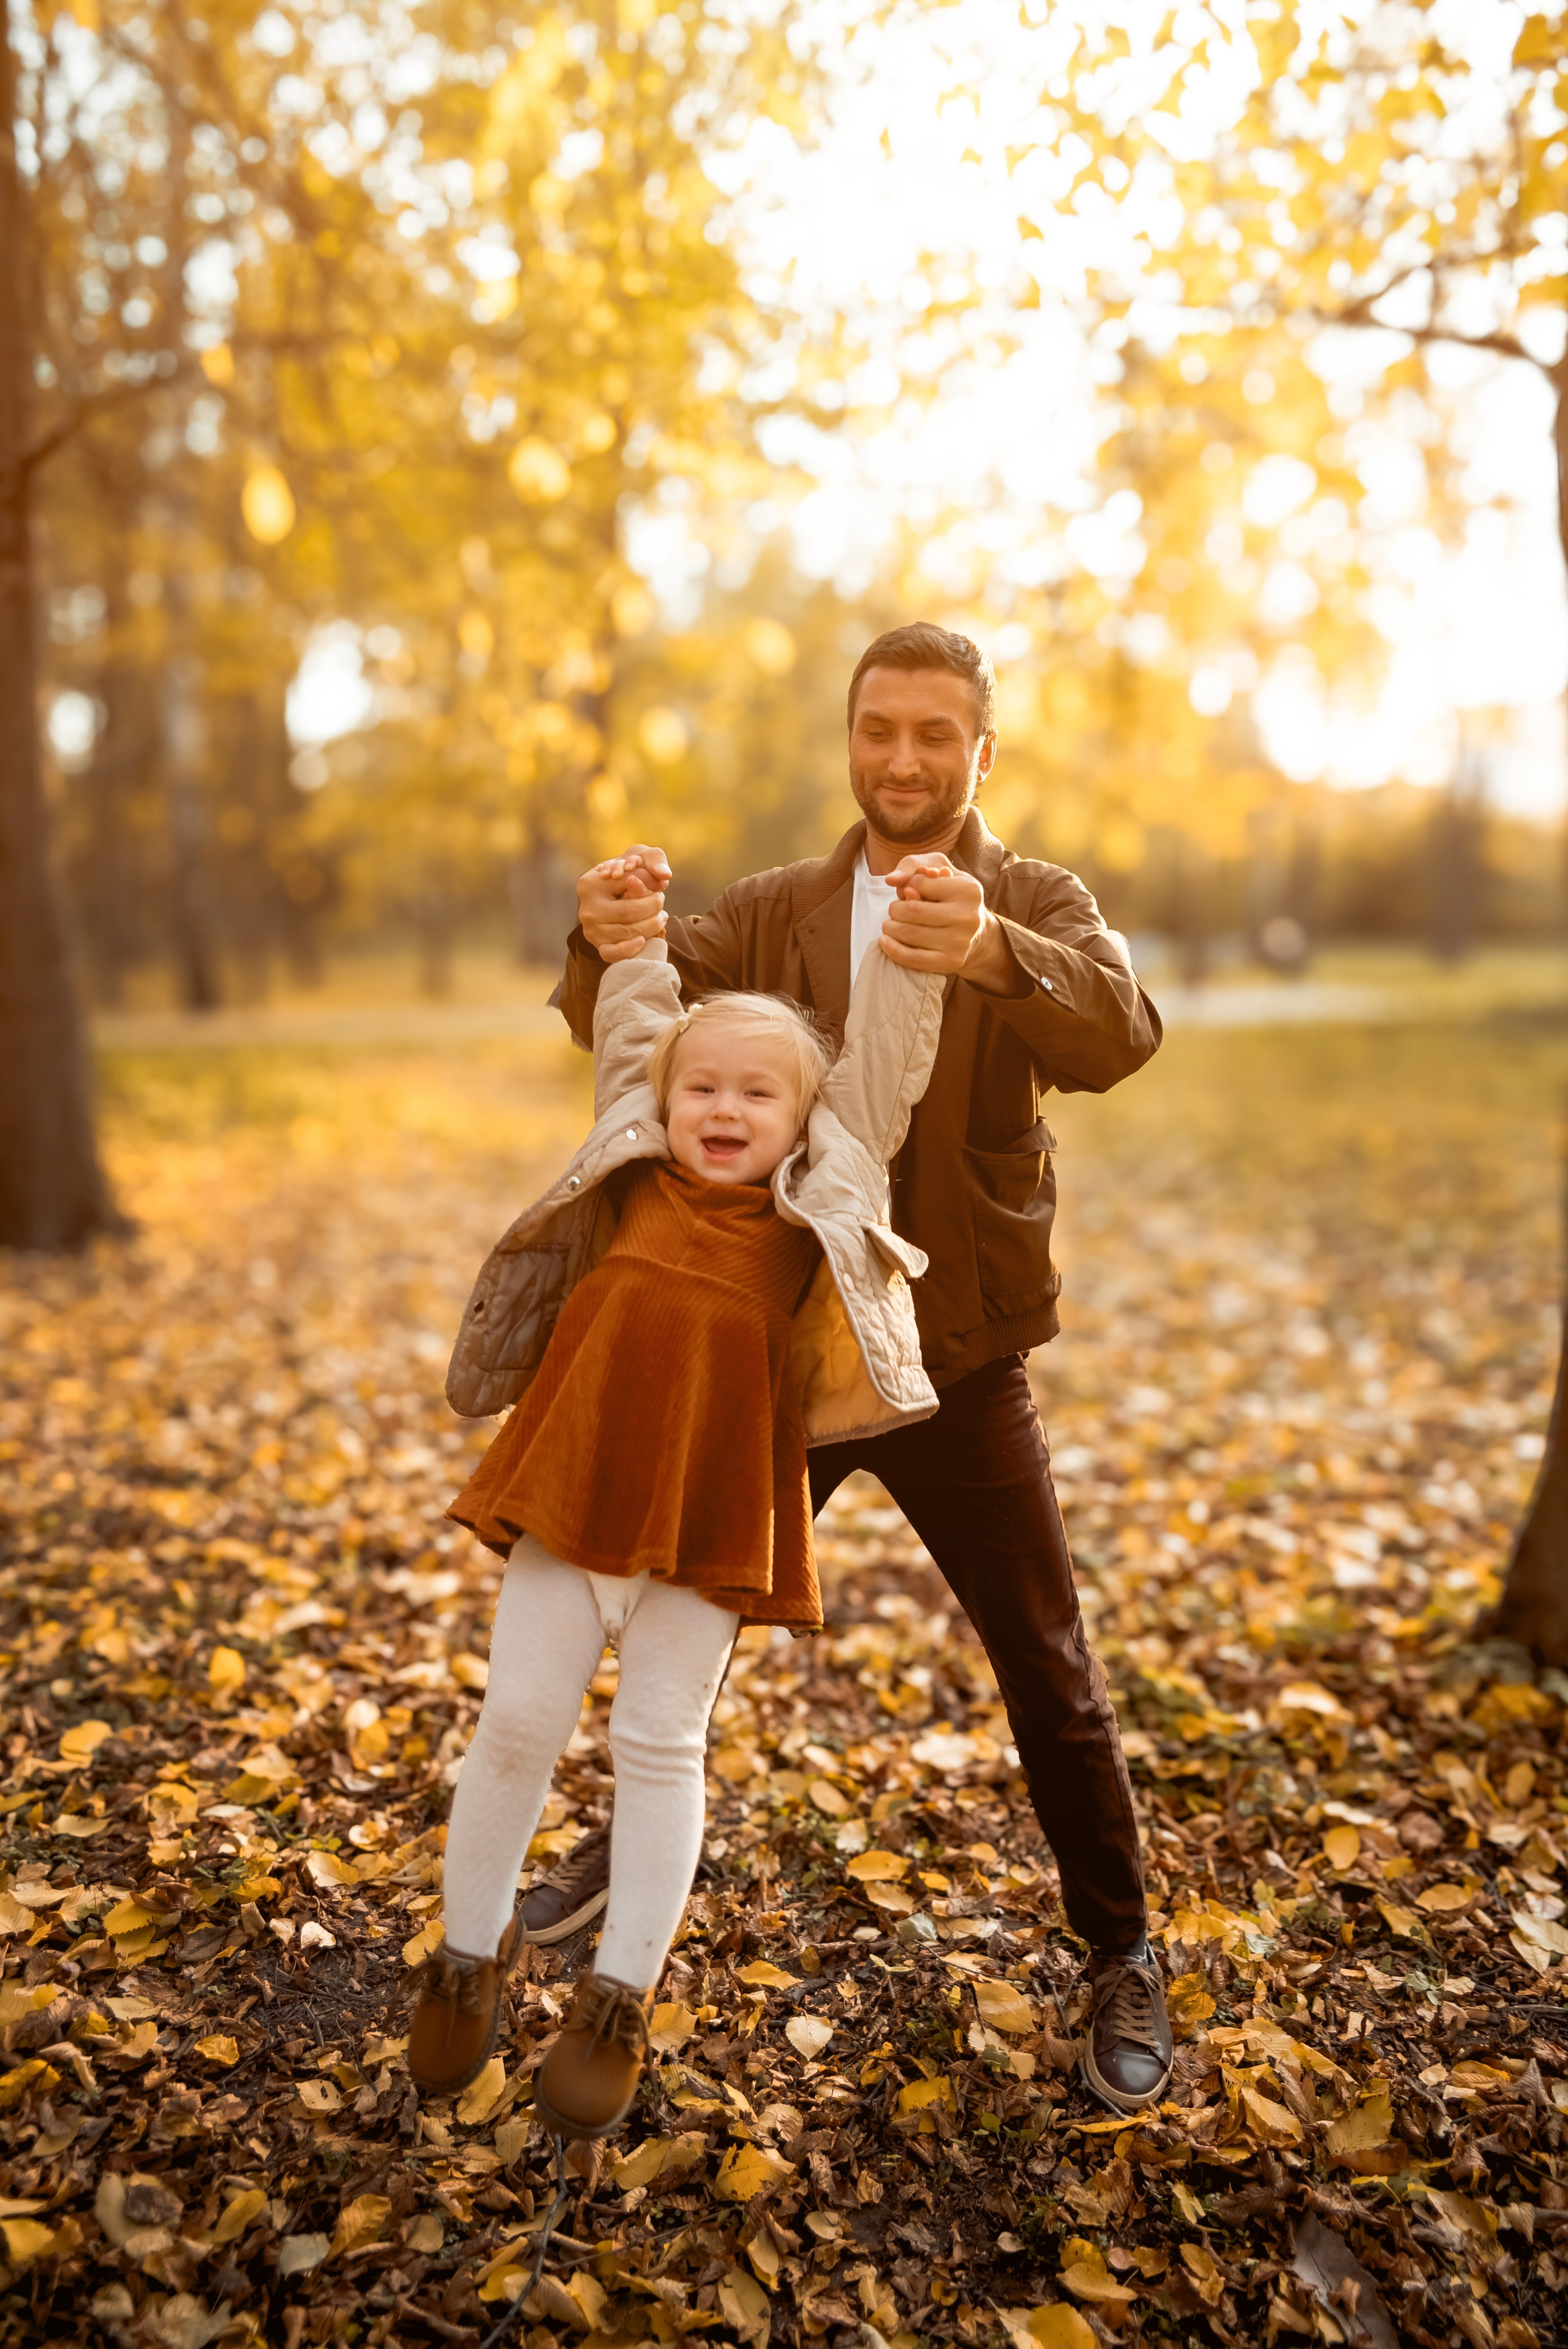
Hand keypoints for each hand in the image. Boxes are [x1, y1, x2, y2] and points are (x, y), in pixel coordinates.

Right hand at [577, 845, 670, 963]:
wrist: (615, 897)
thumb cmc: (630, 874)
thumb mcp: (640, 857)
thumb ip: (654, 858)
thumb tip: (664, 875)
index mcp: (590, 882)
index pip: (628, 883)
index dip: (650, 884)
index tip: (658, 883)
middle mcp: (586, 907)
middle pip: (629, 911)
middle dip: (653, 906)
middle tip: (660, 900)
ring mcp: (591, 929)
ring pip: (627, 932)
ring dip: (652, 925)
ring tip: (660, 916)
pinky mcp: (598, 946)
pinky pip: (613, 953)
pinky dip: (631, 948)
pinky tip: (643, 939)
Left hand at [878, 855, 1010, 986]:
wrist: (972, 930)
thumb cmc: (949, 893)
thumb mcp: (937, 868)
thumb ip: (912, 865)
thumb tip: (892, 880)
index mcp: (968, 890)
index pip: (918, 883)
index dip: (906, 885)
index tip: (909, 889)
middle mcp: (967, 917)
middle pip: (912, 911)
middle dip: (894, 909)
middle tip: (895, 909)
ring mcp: (960, 942)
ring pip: (909, 934)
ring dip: (890, 927)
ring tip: (890, 923)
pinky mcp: (951, 962)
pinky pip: (913, 958)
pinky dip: (892, 949)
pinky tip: (885, 940)